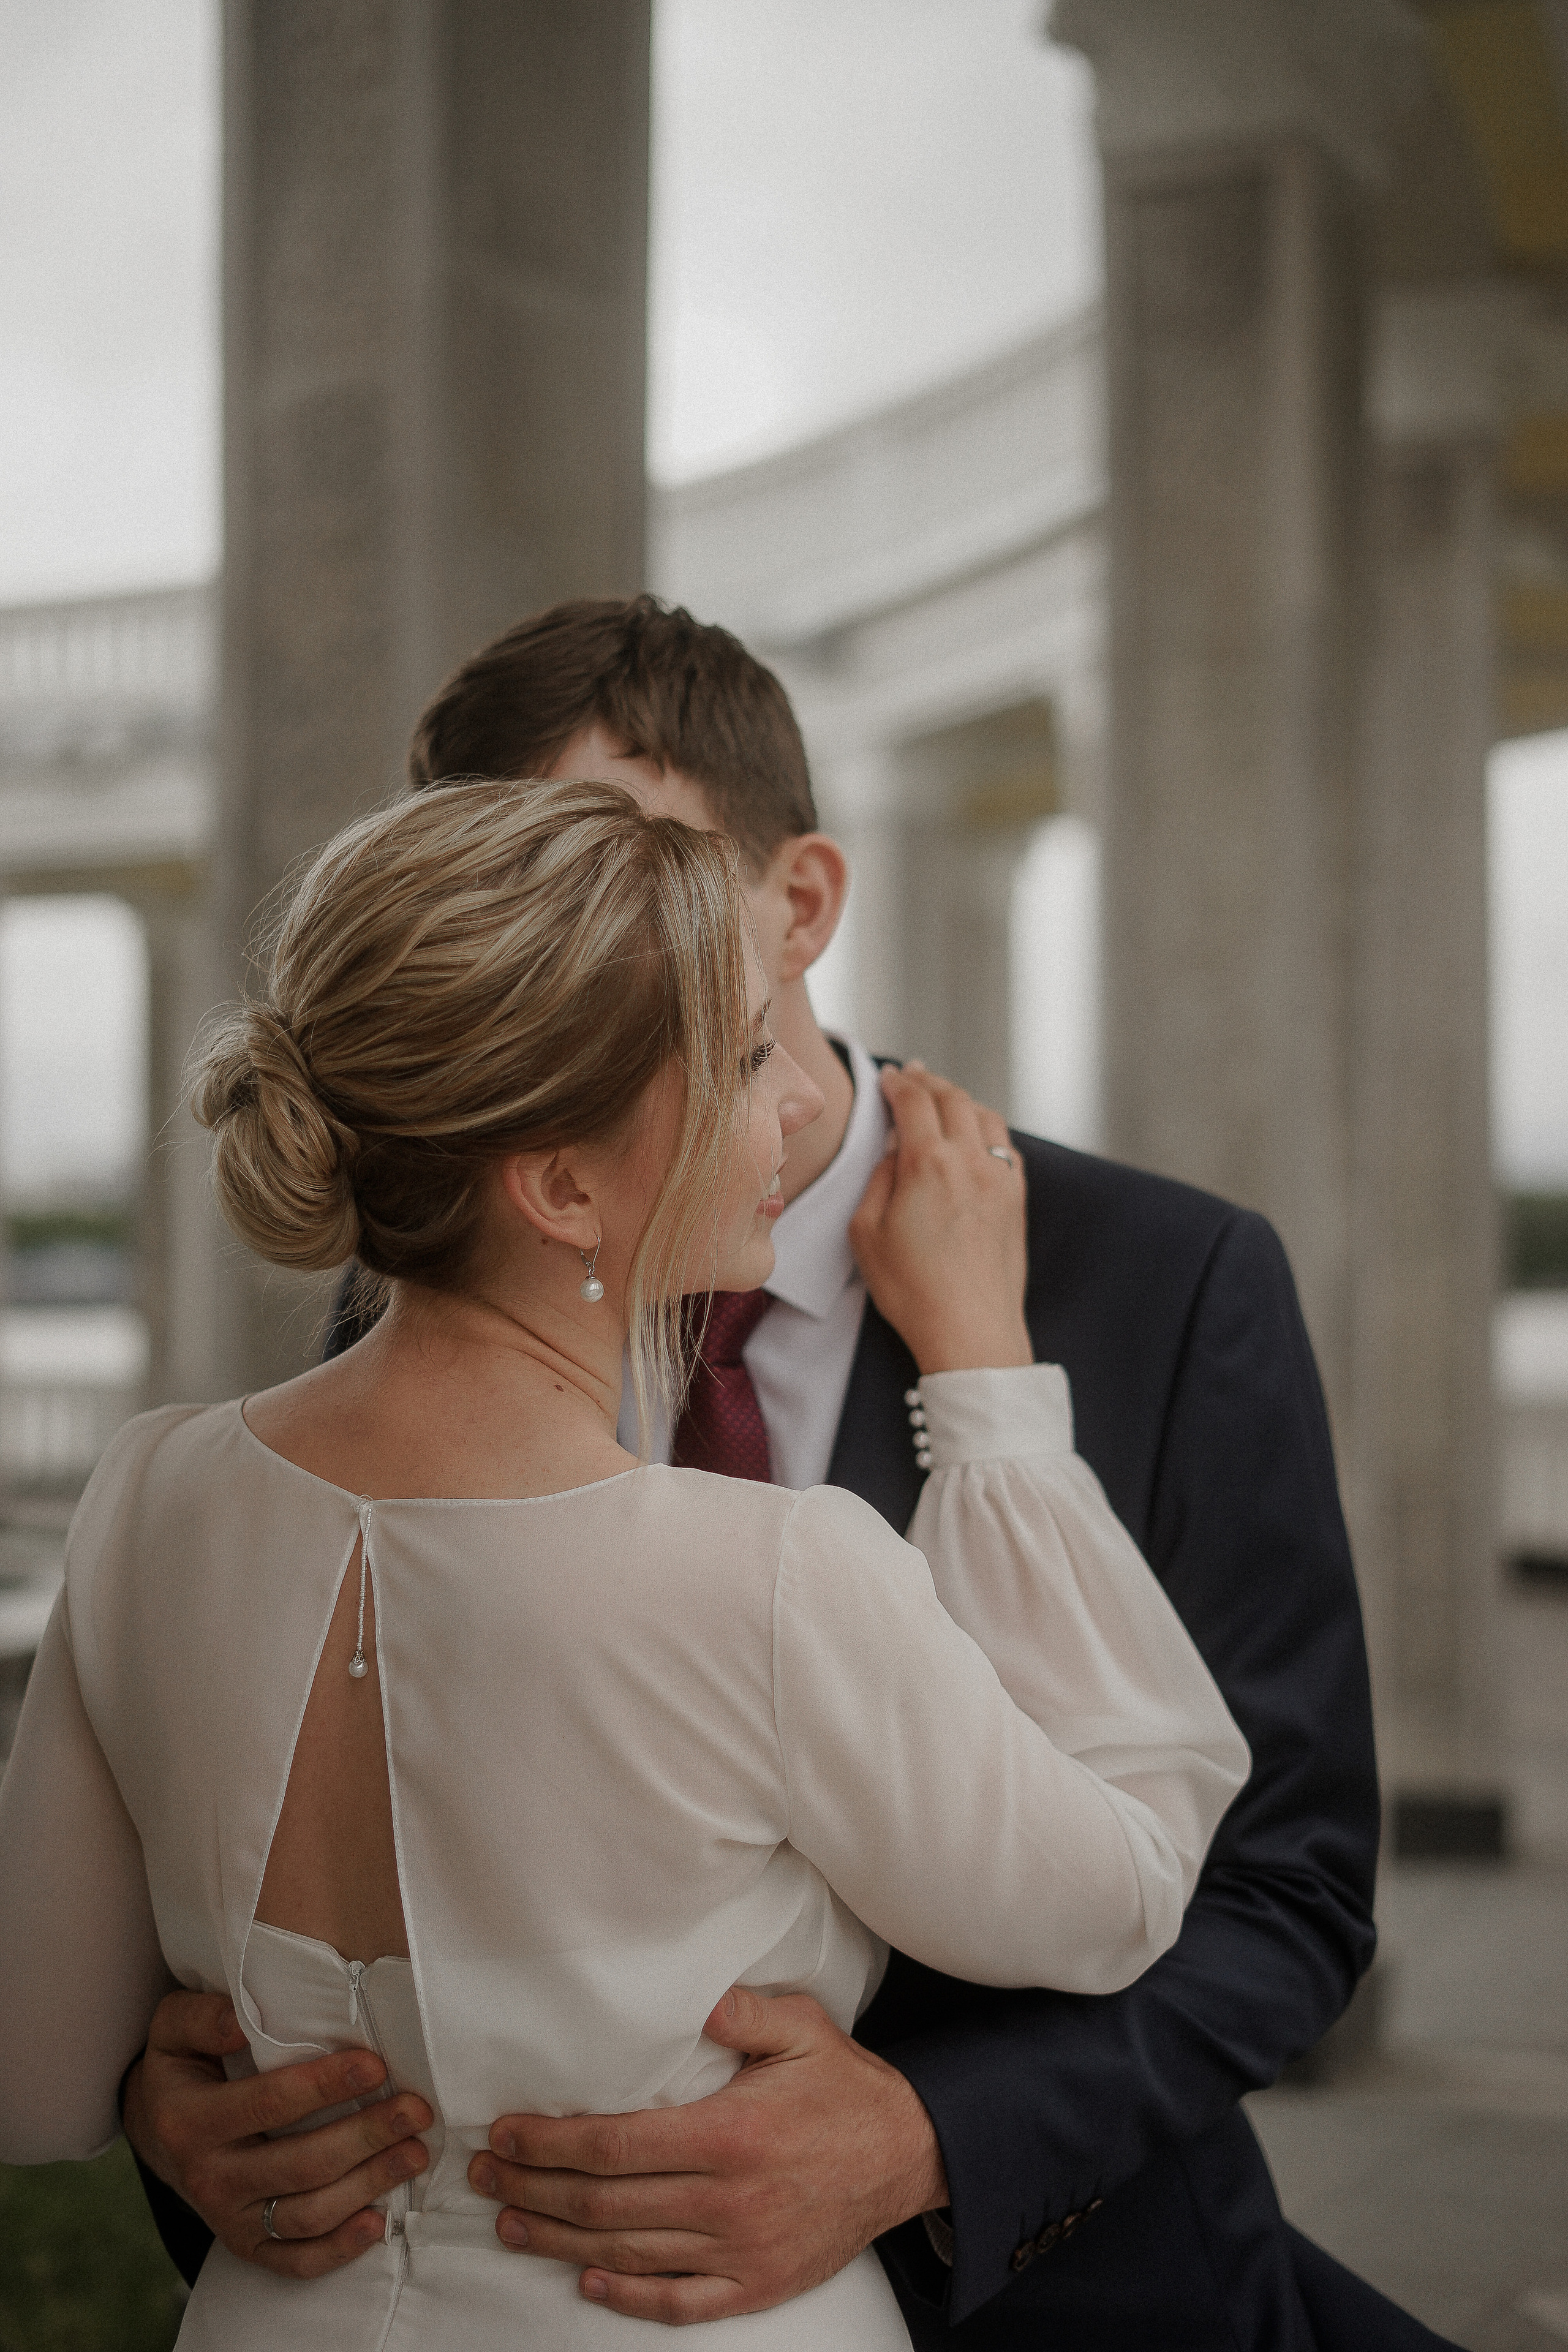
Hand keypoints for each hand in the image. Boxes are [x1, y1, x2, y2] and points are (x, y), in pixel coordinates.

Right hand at [122, 1988, 432, 2277]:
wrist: (157, 2129)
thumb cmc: (184, 2066)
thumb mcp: (173, 2028)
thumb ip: (202, 2018)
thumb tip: (239, 2023)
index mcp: (191, 2120)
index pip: (269, 2103)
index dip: (325, 2086)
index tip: (376, 2065)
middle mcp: (208, 2177)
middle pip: (300, 2164)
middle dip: (366, 2136)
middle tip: (416, 2111)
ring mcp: (228, 2219)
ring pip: (307, 2214)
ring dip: (368, 2185)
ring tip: (415, 2153)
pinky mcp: (246, 2246)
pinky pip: (295, 2260)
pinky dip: (339, 2249)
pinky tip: (379, 2223)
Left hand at [468, 1985, 948, 2324]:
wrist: (909, 2156)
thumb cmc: (845, 2086)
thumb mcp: (801, 2028)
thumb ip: (742, 2011)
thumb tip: (690, 2001)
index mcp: (730, 2134)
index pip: (614, 2145)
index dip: (550, 2141)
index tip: (507, 2131)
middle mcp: (727, 2201)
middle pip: (605, 2204)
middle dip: (535, 2187)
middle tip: (485, 2174)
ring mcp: (740, 2252)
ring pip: (627, 2255)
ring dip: (558, 2241)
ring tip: (511, 2220)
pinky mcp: (755, 2286)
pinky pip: (678, 2302)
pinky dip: (626, 2296)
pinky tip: (587, 2282)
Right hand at [849, 1062, 1030, 1373]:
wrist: (971, 1332)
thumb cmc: (912, 1290)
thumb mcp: (866, 1232)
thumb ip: (879, 1178)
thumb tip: (896, 1151)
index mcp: (928, 1163)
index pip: (913, 1101)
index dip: (896, 1083)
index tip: (887, 1078)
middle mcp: (971, 1161)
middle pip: (952, 1098)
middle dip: (928, 1081)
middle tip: (911, 1076)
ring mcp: (1001, 1179)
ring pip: (985, 1116)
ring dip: (961, 1100)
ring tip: (943, 1100)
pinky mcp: (1018, 1200)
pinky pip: (1005, 1147)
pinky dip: (987, 1129)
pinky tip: (976, 1137)